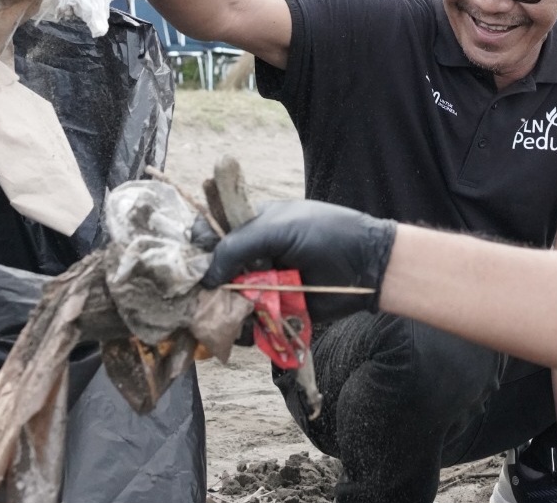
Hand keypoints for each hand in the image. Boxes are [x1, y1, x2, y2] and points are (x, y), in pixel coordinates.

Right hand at [199, 200, 394, 322]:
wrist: (366, 265)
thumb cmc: (325, 235)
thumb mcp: (278, 229)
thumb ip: (238, 246)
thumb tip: (206, 276)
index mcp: (252, 227)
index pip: (211, 235)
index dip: (198, 250)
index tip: (190, 268)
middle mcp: (254, 257)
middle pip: (215, 274)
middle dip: (206, 287)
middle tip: (200, 298)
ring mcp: (264, 285)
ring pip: (229, 302)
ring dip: (223, 310)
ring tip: (226, 314)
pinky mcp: (277, 311)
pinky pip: (250, 323)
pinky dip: (244, 329)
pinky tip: (244, 328)